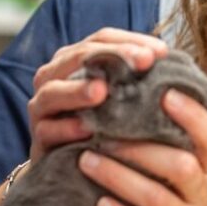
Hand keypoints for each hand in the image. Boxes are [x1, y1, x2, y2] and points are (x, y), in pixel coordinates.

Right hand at [27, 27, 168, 164]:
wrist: (75, 166)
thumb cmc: (105, 122)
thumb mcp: (121, 94)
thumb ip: (136, 74)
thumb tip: (168, 56)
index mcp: (74, 58)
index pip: (102, 38)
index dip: (131, 40)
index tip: (162, 52)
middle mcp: (53, 76)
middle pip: (79, 56)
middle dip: (113, 57)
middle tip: (144, 62)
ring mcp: (41, 106)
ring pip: (54, 91)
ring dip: (78, 91)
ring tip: (102, 91)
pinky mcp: (38, 139)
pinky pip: (47, 130)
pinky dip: (65, 128)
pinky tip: (86, 130)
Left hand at [78, 88, 206, 205]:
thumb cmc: (177, 195)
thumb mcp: (184, 164)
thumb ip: (170, 134)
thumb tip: (146, 79)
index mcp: (206, 167)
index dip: (194, 116)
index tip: (165, 93)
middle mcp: (202, 194)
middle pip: (181, 167)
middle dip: (139, 149)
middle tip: (102, 135)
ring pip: (157, 200)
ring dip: (119, 178)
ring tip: (87, 162)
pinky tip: (100, 204)